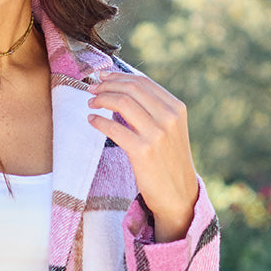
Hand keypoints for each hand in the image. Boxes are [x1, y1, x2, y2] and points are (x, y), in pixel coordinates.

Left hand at [88, 69, 198, 241]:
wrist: (179, 195)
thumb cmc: (169, 162)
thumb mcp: (170, 130)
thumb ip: (154, 110)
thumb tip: (123, 90)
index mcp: (176, 108)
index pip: (143, 82)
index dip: (119, 76)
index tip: (103, 76)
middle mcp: (168, 118)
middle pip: (131, 88)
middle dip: (107, 85)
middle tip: (91, 88)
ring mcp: (156, 134)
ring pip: (122, 103)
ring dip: (101, 99)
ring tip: (91, 103)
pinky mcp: (142, 152)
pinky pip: (114, 129)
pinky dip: (99, 121)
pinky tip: (92, 121)